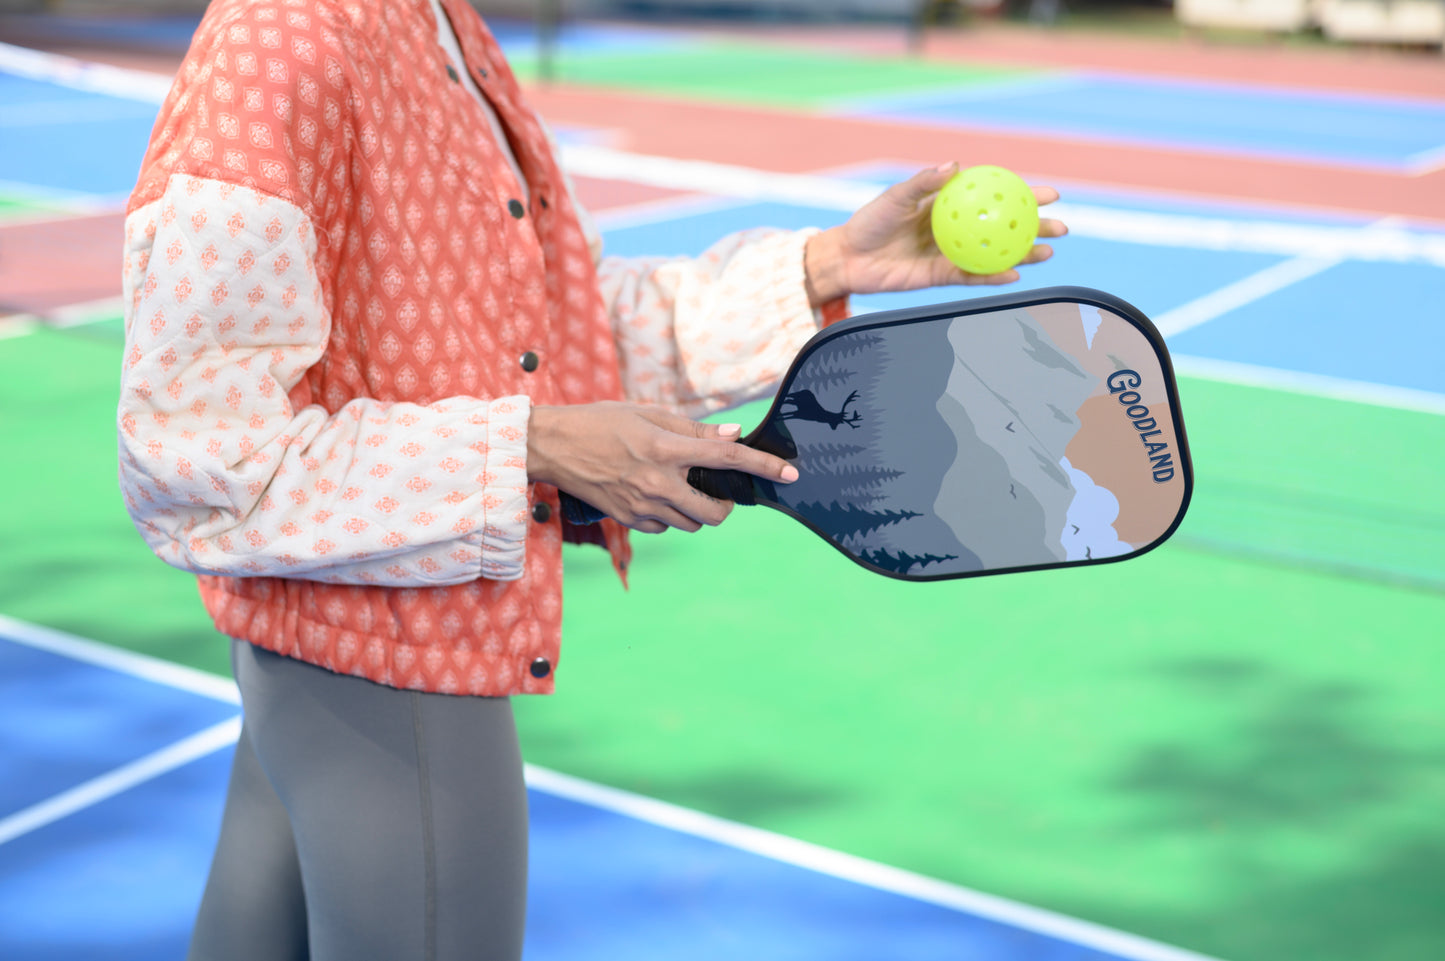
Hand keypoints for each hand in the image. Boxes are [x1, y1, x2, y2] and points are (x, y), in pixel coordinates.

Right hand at [526, 403, 798, 533]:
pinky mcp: (628, 520)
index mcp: (665, 449)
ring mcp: (641, 506)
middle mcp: (657, 482)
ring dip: (699, 512)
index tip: (790, 473)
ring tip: (683, 489)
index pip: (726, 460)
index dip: (763, 466)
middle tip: (719, 491)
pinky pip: (665, 528)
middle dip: (725, 506)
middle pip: (714, 513)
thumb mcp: (648, 414)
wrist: (553, 446)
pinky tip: (658, 497)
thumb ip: (693, 430)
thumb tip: (732, 437)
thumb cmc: (600, 421)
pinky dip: (671, 517)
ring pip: (692, 524)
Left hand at [804, 162, 1067, 304]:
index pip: (996, 198)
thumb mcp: (896, 196)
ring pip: (996, 255)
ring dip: (1023, 255)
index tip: (1051, 194)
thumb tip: (956, 165)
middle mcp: (957, 229)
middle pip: (1005, 229)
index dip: (1024, 196)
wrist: (848, 258)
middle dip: (1036, 229)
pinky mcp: (941, 277)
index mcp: (952, 205)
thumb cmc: (870, 221)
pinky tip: (1014, 275)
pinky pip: (973, 277)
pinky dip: (993, 276)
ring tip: (1047, 253)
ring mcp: (952, 254)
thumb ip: (925, 182)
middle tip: (1062, 228)